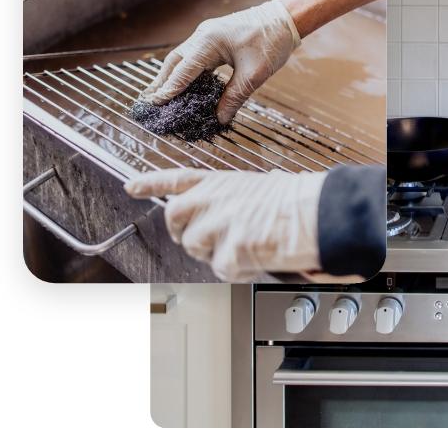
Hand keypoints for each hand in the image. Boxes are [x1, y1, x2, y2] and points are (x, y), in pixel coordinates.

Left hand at [125, 168, 326, 280]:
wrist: (316, 213)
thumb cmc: (297, 200)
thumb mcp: (259, 187)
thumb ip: (234, 198)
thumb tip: (231, 215)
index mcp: (221, 180)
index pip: (177, 178)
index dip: (151, 183)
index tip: (131, 185)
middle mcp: (212, 198)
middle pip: (174, 218)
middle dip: (185, 232)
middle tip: (207, 239)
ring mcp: (216, 224)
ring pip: (195, 247)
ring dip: (215, 252)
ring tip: (245, 245)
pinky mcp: (226, 251)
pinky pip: (221, 268)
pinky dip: (239, 268)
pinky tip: (258, 255)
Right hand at [142, 0, 300, 123]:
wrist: (285, 19)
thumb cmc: (272, 42)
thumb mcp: (255, 74)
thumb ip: (235, 96)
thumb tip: (220, 118)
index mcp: (210, 41)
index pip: (183, 70)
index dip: (169, 89)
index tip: (155, 104)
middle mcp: (203, 35)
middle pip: (175, 62)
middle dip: (162, 82)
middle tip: (150, 102)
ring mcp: (207, 35)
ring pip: (182, 58)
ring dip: (171, 76)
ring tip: (161, 96)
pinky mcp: (214, 38)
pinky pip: (194, 56)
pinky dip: (185, 71)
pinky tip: (185, 85)